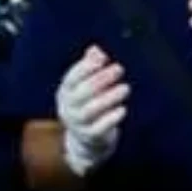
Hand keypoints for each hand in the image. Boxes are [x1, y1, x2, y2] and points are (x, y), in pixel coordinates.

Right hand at [56, 47, 129, 178]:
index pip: (71, 78)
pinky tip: (123, 109)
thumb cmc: (88, 105)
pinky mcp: (90, 137)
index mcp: (65, 93)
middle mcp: (68, 108)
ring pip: (90, 110)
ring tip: (126, 88)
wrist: (85, 140)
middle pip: (81, 93)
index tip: (103, 58)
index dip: (85, 68)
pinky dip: (111, 119)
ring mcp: (77, 124)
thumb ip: (90, 67)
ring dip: (109, 98)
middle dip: (101, 79)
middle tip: (119, 69)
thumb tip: (96, 50)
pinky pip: (99, 128)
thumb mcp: (85, 86)